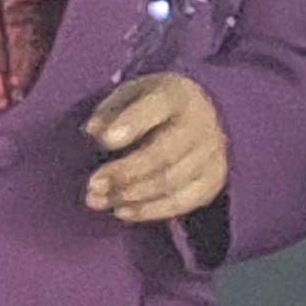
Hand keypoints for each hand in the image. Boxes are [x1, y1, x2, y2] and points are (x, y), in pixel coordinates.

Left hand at [84, 72, 227, 221]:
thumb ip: (109, 112)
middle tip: (92, 185)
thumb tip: (93, 131)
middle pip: (163, 153)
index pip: (155, 107)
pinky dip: (149, 210)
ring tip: (97, 200)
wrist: (194, 116)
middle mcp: (202, 122)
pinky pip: (182, 202)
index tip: (102, 140)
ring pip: (170, 182)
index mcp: (177, 93)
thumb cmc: (150, 107)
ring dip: (130, 196)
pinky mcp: (213, 180)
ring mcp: (212, 153)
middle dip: (125, 173)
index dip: (129, 125)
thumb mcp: (128, 96)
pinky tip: (122, 211)